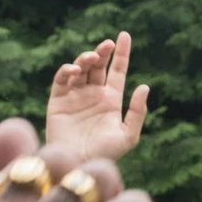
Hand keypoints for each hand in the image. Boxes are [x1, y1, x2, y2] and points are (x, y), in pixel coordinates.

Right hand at [45, 33, 151, 160]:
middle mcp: (93, 94)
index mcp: (111, 99)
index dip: (121, 53)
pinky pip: (61, 81)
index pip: (118, 70)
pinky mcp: (57, 101)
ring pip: (80, 69)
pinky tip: (74, 71)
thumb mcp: (128, 135)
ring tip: (92, 58)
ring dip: (85, 59)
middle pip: (98, 65)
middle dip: (102, 52)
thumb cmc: (105, 154)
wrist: (78, 165)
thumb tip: (144, 86)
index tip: (124, 35)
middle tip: (107, 45)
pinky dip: (66, 71)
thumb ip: (137, 112)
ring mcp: (75, 96)